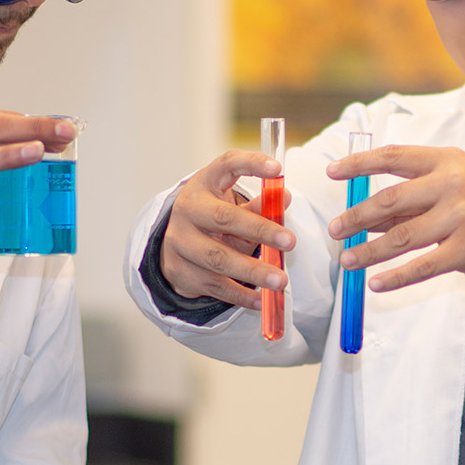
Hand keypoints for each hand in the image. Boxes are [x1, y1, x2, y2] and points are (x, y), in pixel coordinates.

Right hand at [160, 150, 294, 308]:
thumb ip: (258, 205)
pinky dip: (240, 295)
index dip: (251, 164)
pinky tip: (260, 300)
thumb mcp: (231, 207)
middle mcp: (187, 210)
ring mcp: (179, 242)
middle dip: (259, 230)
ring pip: (218, 258)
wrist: (175, 247)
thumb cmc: (212, 220)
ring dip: (253, 270)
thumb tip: (285, 198)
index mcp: (203, 184)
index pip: (226, 164)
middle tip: (290, 241)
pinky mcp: (180, 271)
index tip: (277, 169)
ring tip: (280, 280)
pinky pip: (214, 285)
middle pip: (223, 218)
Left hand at [326, 145, 464, 291]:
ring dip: (368, 251)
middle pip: (391, 199)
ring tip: (347, 260)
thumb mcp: (449, 186)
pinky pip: (421, 266)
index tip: (332, 172)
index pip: (394, 157)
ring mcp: (461, 217)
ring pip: (401, 237)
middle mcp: (452, 185)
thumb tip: (363, 215)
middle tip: (334, 229)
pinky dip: (395, 277)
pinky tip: (375, 284)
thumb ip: (410, 198)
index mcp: (445, 161)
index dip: (359, 164)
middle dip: (357, 216)